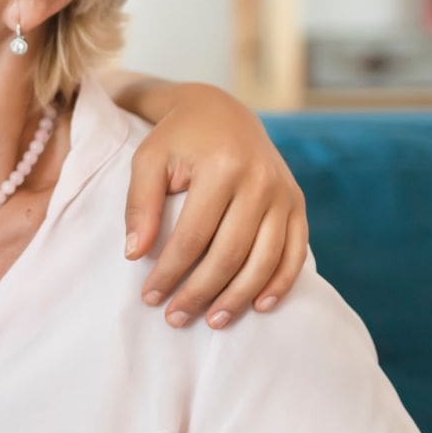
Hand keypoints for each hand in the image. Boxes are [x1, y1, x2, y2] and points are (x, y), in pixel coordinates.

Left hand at [124, 83, 307, 329]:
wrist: (222, 111)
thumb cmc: (177, 139)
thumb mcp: (148, 160)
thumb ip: (139, 204)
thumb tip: (135, 255)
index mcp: (222, 167)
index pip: (192, 237)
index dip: (170, 272)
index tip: (149, 297)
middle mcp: (260, 181)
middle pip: (230, 254)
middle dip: (201, 292)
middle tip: (175, 318)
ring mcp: (284, 193)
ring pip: (265, 259)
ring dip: (239, 297)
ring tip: (212, 321)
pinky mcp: (297, 203)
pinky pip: (295, 252)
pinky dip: (279, 283)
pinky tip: (258, 305)